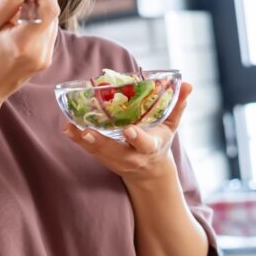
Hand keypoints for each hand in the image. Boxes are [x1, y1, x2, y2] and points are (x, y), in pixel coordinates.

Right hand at [0, 0, 60, 109]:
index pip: (50, 9)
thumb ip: (9, 1)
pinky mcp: (45, 61)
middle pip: (52, 14)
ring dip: (38, 12)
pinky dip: (37, 25)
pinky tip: (18, 29)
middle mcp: (39, 53)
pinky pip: (48, 34)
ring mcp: (45, 59)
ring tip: (13, 18)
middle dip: (38, 0)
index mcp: (23, 43)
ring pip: (51, 23)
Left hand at [62, 82, 192, 182]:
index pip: (144, 144)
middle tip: (88, 132)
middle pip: (114, 151)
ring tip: (70, 128)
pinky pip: (89, 150)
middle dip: (101, 143)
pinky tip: (67, 129)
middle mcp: (131, 156)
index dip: (137, 138)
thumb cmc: (159, 142)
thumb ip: (178, 106)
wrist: (148, 171)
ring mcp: (115, 159)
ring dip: (83, 141)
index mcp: (149, 148)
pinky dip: (77, 140)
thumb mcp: (171, 127)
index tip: (129, 130)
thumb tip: (189, 84)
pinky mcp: (103, 158)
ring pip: (98, 152)